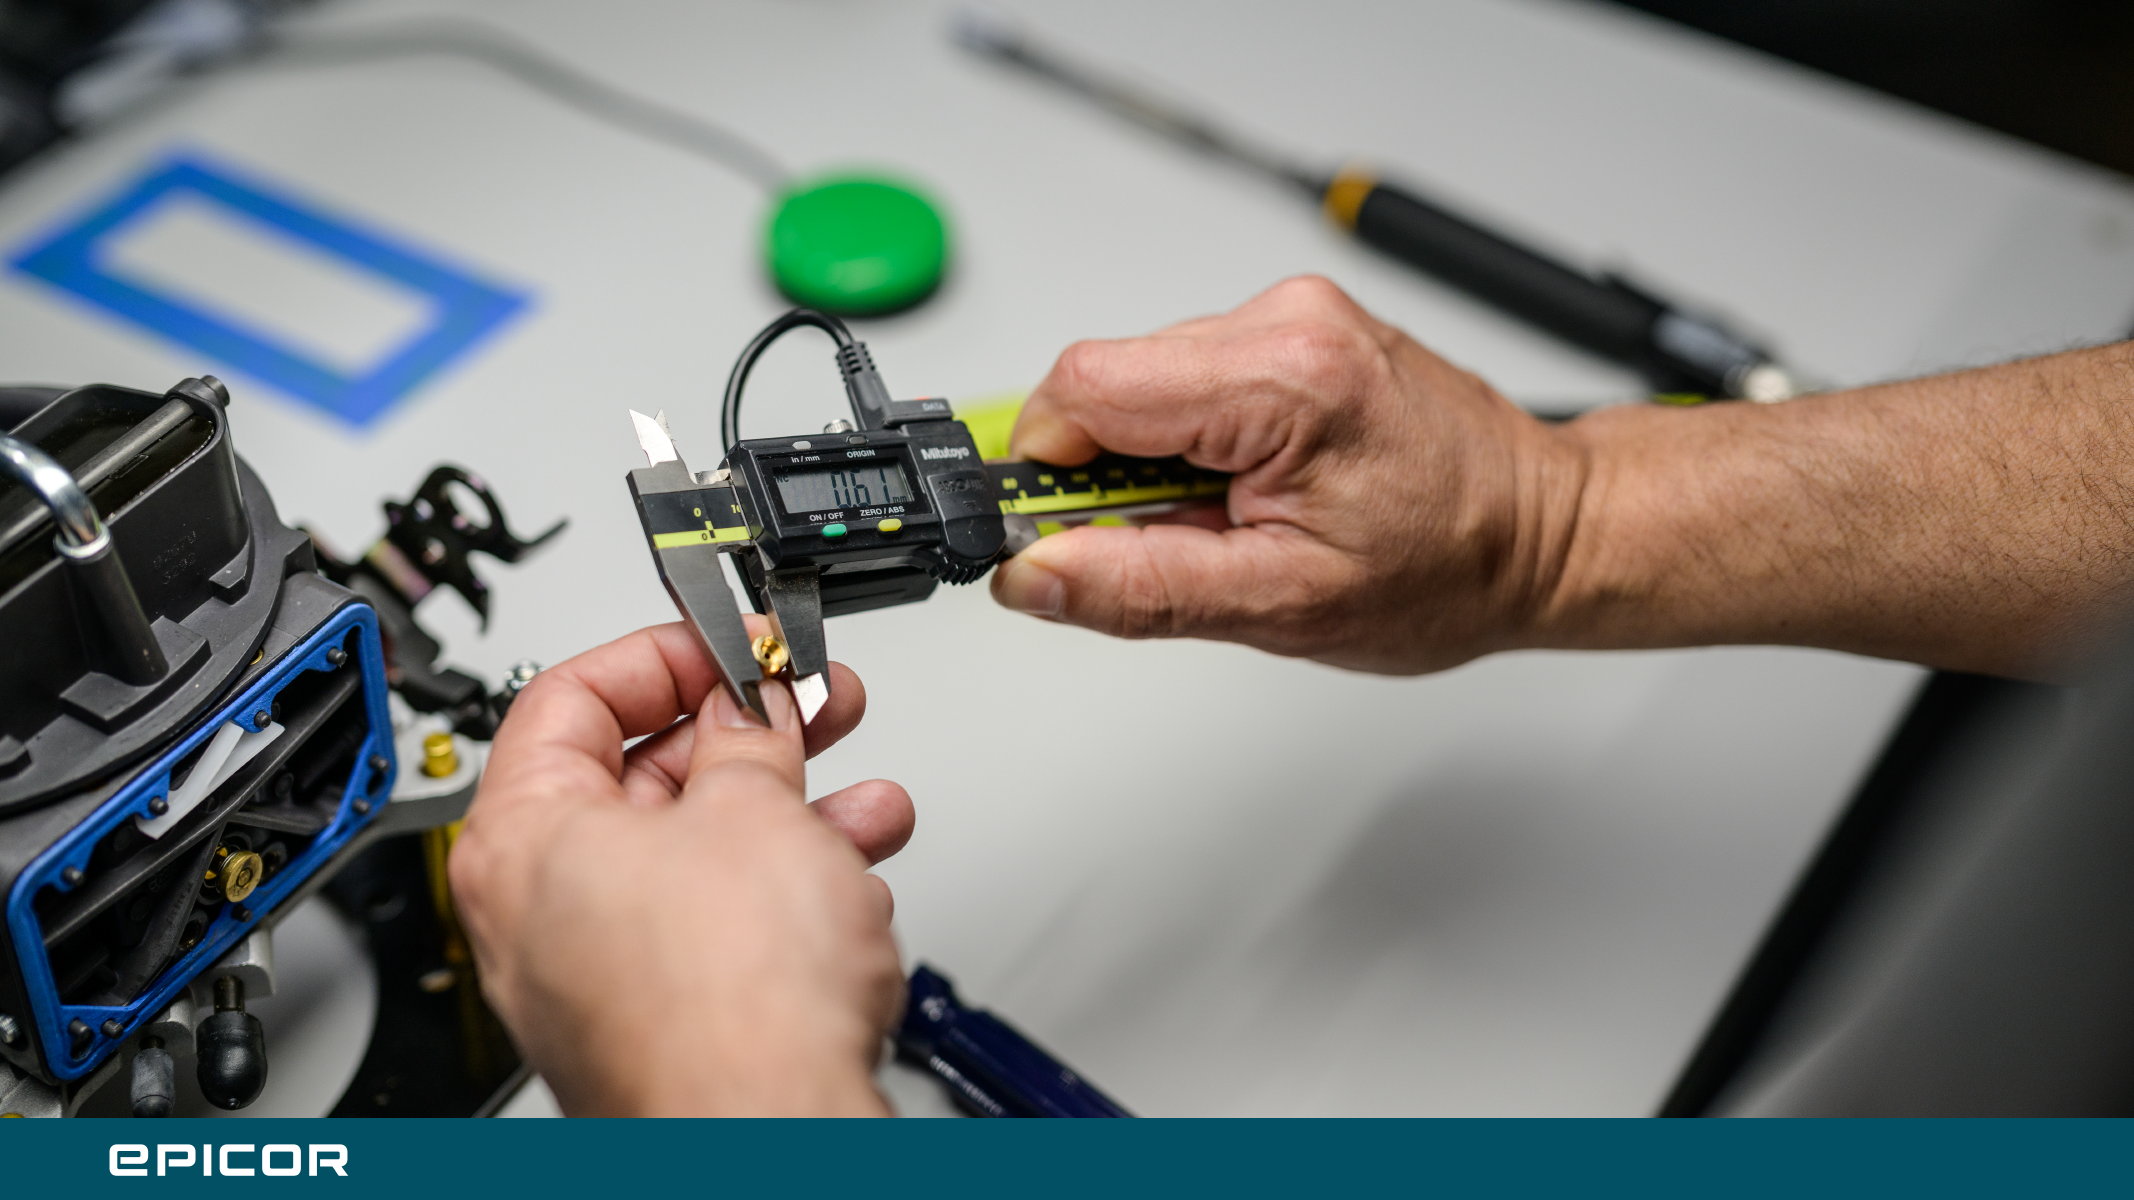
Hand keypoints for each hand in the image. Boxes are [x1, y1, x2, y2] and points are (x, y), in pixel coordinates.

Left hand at [448, 621, 912, 1114]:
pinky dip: (782, 889)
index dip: (663, 654)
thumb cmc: (726, 1004)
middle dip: (744, 735)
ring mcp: (596, 974)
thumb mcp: (754, 809)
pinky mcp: (659, 1021)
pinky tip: (853, 873)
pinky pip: (716, 925)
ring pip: (693, 856)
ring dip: (787, 812)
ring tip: (860, 791)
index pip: (568, 696)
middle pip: (637, 778)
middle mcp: (538, 910)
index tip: (730, 642)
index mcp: (521, 838)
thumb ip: (748, 737)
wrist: (768, 1135)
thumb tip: (749, 707)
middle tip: (806, 700)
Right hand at [993, 275, 1585, 673]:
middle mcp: (1288, 319)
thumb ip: (1139, 587)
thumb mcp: (1282, 607)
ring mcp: (1295, 313)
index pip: (1085, 387)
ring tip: (1237, 516)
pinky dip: (1197, 439)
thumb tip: (1032, 574)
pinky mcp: (1298, 325)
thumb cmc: (1449, 570)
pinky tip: (1255, 484)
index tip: (1075, 535)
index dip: (1052, 469)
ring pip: (1145, 379)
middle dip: (1111, 472)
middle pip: (1108, 378)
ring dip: (1157, 458)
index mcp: (1287, 378)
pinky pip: (1192, 375)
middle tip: (1187, 539)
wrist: (1543, 532)